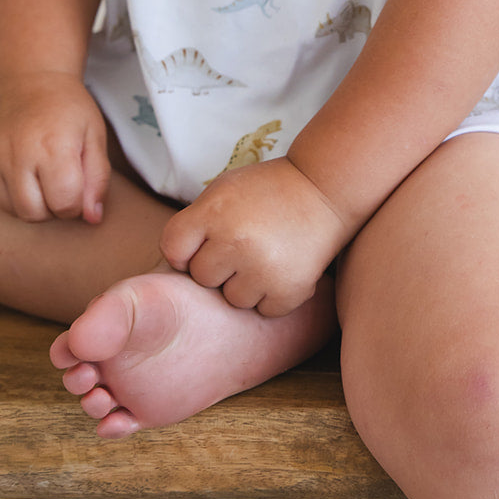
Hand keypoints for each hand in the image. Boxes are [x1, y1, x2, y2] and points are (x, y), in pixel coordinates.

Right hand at [0, 72, 110, 224]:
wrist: (29, 80)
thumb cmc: (68, 109)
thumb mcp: (95, 136)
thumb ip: (97, 179)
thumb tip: (92, 218)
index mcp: (53, 146)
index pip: (64, 203)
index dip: (77, 204)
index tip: (80, 185)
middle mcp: (18, 153)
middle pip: (35, 214)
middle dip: (54, 208)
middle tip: (62, 184)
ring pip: (14, 210)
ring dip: (34, 205)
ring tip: (44, 178)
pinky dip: (14, 196)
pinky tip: (26, 173)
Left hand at [160, 158, 347, 316]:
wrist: (325, 189)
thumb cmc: (267, 191)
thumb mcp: (223, 190)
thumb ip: (195, 223)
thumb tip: (174, 266)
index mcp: (214, 212)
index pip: (173, 249)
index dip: (186, 250)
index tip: (205, 243)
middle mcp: (235, 240)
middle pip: (202, 277)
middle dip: (219, 266)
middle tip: (245, 245)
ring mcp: (263, 267)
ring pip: (233, 298)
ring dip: (247, 284)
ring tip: (266, 255)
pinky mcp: (289, 289)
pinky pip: (264, 310)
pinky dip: (274, 295)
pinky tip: (283, 268)